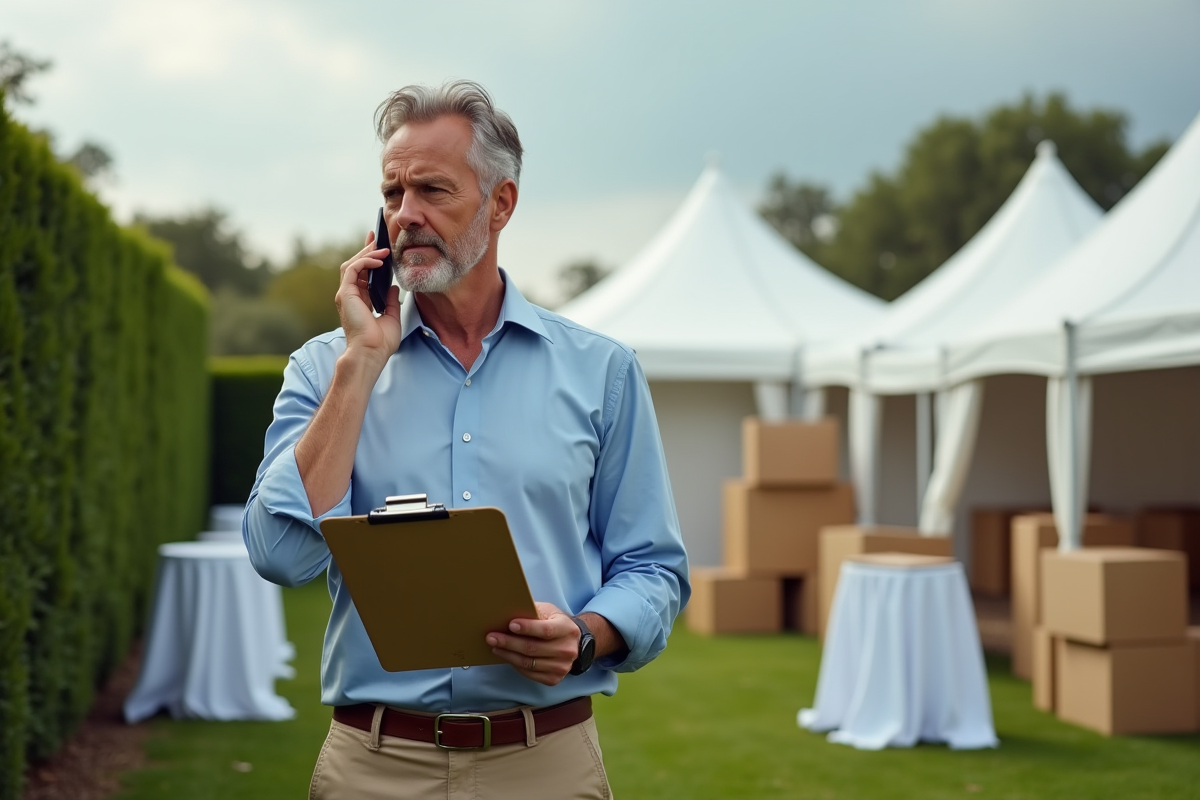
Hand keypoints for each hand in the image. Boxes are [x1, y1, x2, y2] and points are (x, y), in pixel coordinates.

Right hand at [335, 231, 401, 365]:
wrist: (371, 354)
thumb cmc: (380, 343)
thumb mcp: (392, 317)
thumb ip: (391, 301)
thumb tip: (394, 287)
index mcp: (360, 301)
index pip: (363, 273)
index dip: (369, 258)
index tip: (378, 245)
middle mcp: (350, 296)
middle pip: (356, 265)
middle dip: (366, 248)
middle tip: (377, 235)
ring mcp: (346, 295)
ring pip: (352, 264)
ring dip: (367, 253)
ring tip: (382, 246)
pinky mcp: (345, 294)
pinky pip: (353, 269)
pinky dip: (365, 261)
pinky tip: (379, 260)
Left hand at [486, 602, 579, 685]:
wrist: (572, 642)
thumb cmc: (555, 623)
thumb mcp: (548, 612)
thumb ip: (532, 612)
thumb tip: (507, 613)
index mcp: (567, 629)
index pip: (546, 630)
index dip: (527, 628)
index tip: (510, 625)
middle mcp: (567, 650)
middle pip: (533, 648)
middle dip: (509, 643)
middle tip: (492, 637)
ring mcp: (562, 667)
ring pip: (529, 663)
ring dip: (508, 655)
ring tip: (495, 647)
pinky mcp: (554, 678)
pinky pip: (530, 674)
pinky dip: (515, 665)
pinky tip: (506, 656)